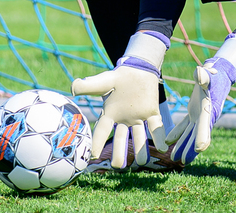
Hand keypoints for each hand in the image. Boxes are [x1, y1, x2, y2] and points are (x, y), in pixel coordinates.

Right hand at [72, 31, 169, 168]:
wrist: (138, 69)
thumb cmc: (119, 77)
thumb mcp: (103, 81)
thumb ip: (89, 86)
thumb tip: (73, 88)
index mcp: (110, 114)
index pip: (102, 131)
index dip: (97, 143)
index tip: (92, 156)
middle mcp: (124, 120)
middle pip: (121, 140)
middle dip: (119, 153)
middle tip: (118, 166)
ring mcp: (138, 118)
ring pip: (139, 137)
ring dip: (141, 150)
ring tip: (142, 161)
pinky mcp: (152, 113)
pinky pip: (156, 127)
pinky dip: (159, 137)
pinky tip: (163, 147)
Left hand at [166, 33, 235, 163]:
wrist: (217, 75)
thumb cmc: (213, 75)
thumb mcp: (209, 75)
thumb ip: (204, 76)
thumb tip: (200, 72)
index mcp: (209, 110)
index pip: (205, 126)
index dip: (202, 137)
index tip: (199, 148)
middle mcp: (205, 117)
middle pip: (196, 136)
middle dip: (190, 149)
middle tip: (182, 161)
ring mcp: (199, 116)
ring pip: (190, 134)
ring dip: (182, 145)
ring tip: (174, 158)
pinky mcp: (193, 113)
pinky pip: (184, 126)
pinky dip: (177, 133)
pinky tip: (169, 140)